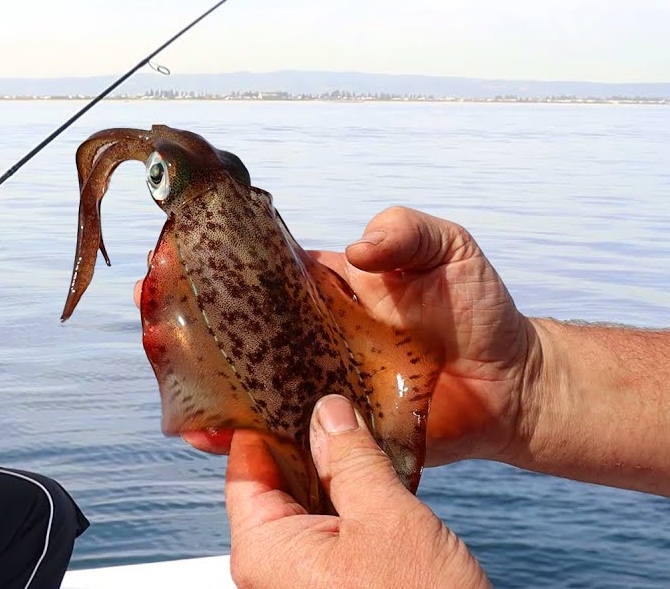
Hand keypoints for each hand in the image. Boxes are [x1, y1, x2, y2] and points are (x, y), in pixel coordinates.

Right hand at [134, 206, 537, 466]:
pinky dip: (246, 439)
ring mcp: (318, 386)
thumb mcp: (446, 247)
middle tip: (156, 328)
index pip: (256, 274)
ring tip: (175, 387)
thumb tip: (357, 248)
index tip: (170, 261)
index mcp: (323, 291)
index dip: (211, 266)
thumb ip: (405, 230)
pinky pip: (282, 436)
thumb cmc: (479, 310)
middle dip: (190, 329)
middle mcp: (309, 338)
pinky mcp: (334, 431)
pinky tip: (215, 437)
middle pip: (236, 333)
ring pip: (249, 387)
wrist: (513, 386)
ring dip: (208, 387)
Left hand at [224, 395, 488, 588]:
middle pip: (274, 485)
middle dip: (306, 444)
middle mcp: (269, 570)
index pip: (245, 466)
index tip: (286, 382)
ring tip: (360, 431)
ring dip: (333, 474)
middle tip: (335, 399)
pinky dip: (346, 505)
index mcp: (262, 550)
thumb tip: (327, 412)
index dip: (266, 420)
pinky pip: (327, 535)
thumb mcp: (388, 517)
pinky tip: (372, 477)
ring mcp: (298, 583)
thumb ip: (352, 459)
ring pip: (305, 508)